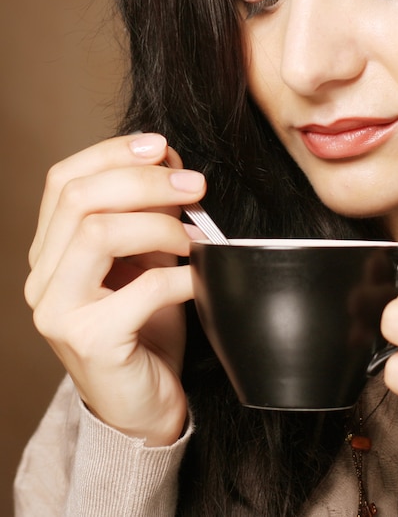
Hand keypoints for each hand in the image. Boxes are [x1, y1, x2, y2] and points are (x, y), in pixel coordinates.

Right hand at [24, 133, 205, 445]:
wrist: (142, 404)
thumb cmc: (145, 328)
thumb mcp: (148, 260)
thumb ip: (151, 217)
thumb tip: (173, 166)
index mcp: (52, 251)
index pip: (63, 181)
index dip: (112, 153)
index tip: (161, 145)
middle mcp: (43, 278)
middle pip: (79, 199)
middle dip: (144, 182)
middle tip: (194, 186)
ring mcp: (58, 311)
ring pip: (97, 234)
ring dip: (160, 225)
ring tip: (196, 238)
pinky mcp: (90, 342)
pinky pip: (142, 289)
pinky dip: (183, 274)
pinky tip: (203, 275)